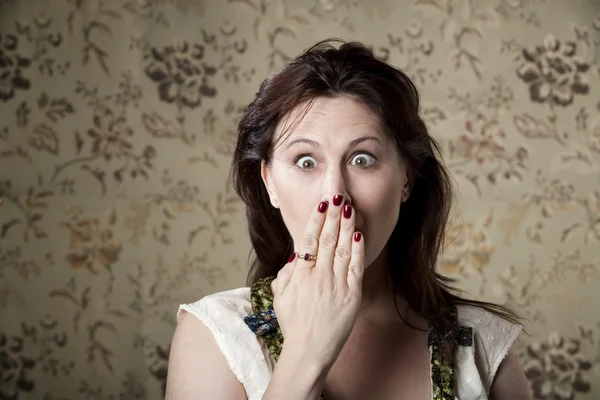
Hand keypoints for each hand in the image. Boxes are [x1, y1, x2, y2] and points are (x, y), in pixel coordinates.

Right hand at [271, 194, 364, 367]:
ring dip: (347, 226)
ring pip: (343, 249)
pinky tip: (360, 233)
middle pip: (328, 239)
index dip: (316, 220)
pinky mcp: (351, 295)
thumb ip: (285, 275)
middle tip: (338, 195)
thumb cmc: (293, 325)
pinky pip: (356, 267)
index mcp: (300, 276)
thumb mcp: (280, 298)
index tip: (322, 204)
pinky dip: (358, 249)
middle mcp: (318, 277)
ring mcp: (336, 285)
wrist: (308, 352)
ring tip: (350, 207)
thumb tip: (296, 255)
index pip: (309, 240)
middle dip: (334, 215)